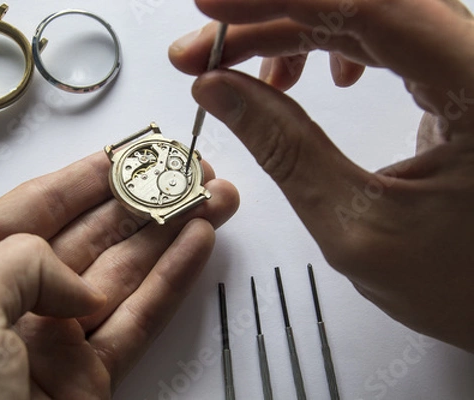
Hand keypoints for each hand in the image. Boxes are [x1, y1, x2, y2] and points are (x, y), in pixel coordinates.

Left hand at [0, 152, 238, 398]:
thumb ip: (26, 260)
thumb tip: (78, 284)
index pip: (36, 205)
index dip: (89, 175)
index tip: (132, 150)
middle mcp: (8, 299)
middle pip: (92, 233)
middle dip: (142, 199)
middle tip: (188, 171)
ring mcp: (51, 339)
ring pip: (124, 272)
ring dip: (170, 234)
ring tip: (211, 199)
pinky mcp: (87, 378)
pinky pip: (137, 319)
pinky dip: (171, 282)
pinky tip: (197, 247)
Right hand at [169, 0, 473, 351]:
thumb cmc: (455, 283)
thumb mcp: (354, 225)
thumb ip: (285, 150)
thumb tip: (220, 89)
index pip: (370, 10)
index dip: (279, 2)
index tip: (209, 8)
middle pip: (363, 3)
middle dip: (271, 20)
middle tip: (204, 53)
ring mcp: (468, 67)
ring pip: (368, 16)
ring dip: (294, 32)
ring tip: (241, 71)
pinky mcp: (454, 78)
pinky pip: (384, 39)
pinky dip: (330, 47)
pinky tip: (312, 77)